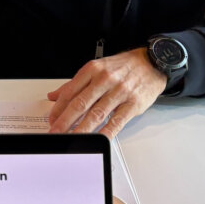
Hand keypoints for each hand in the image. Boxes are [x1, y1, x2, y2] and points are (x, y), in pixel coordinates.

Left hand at [46, 48, 167, 139]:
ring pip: (96, 114)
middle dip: (65, 121)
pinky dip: (105, 132)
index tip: (51, 120)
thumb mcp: (97, 68)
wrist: (152, 63)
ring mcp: (120, 92)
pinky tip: (97, 140)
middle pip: (80, 104)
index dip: (58, 108)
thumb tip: (54, 96)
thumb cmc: (124, 67)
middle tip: (55, 133)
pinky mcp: (133, 104)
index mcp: (93, 70)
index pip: (70, 91)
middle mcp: (105, 79)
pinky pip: (117, 121)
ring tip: (72, 139)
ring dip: (81, 130)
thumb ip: (75, 83)